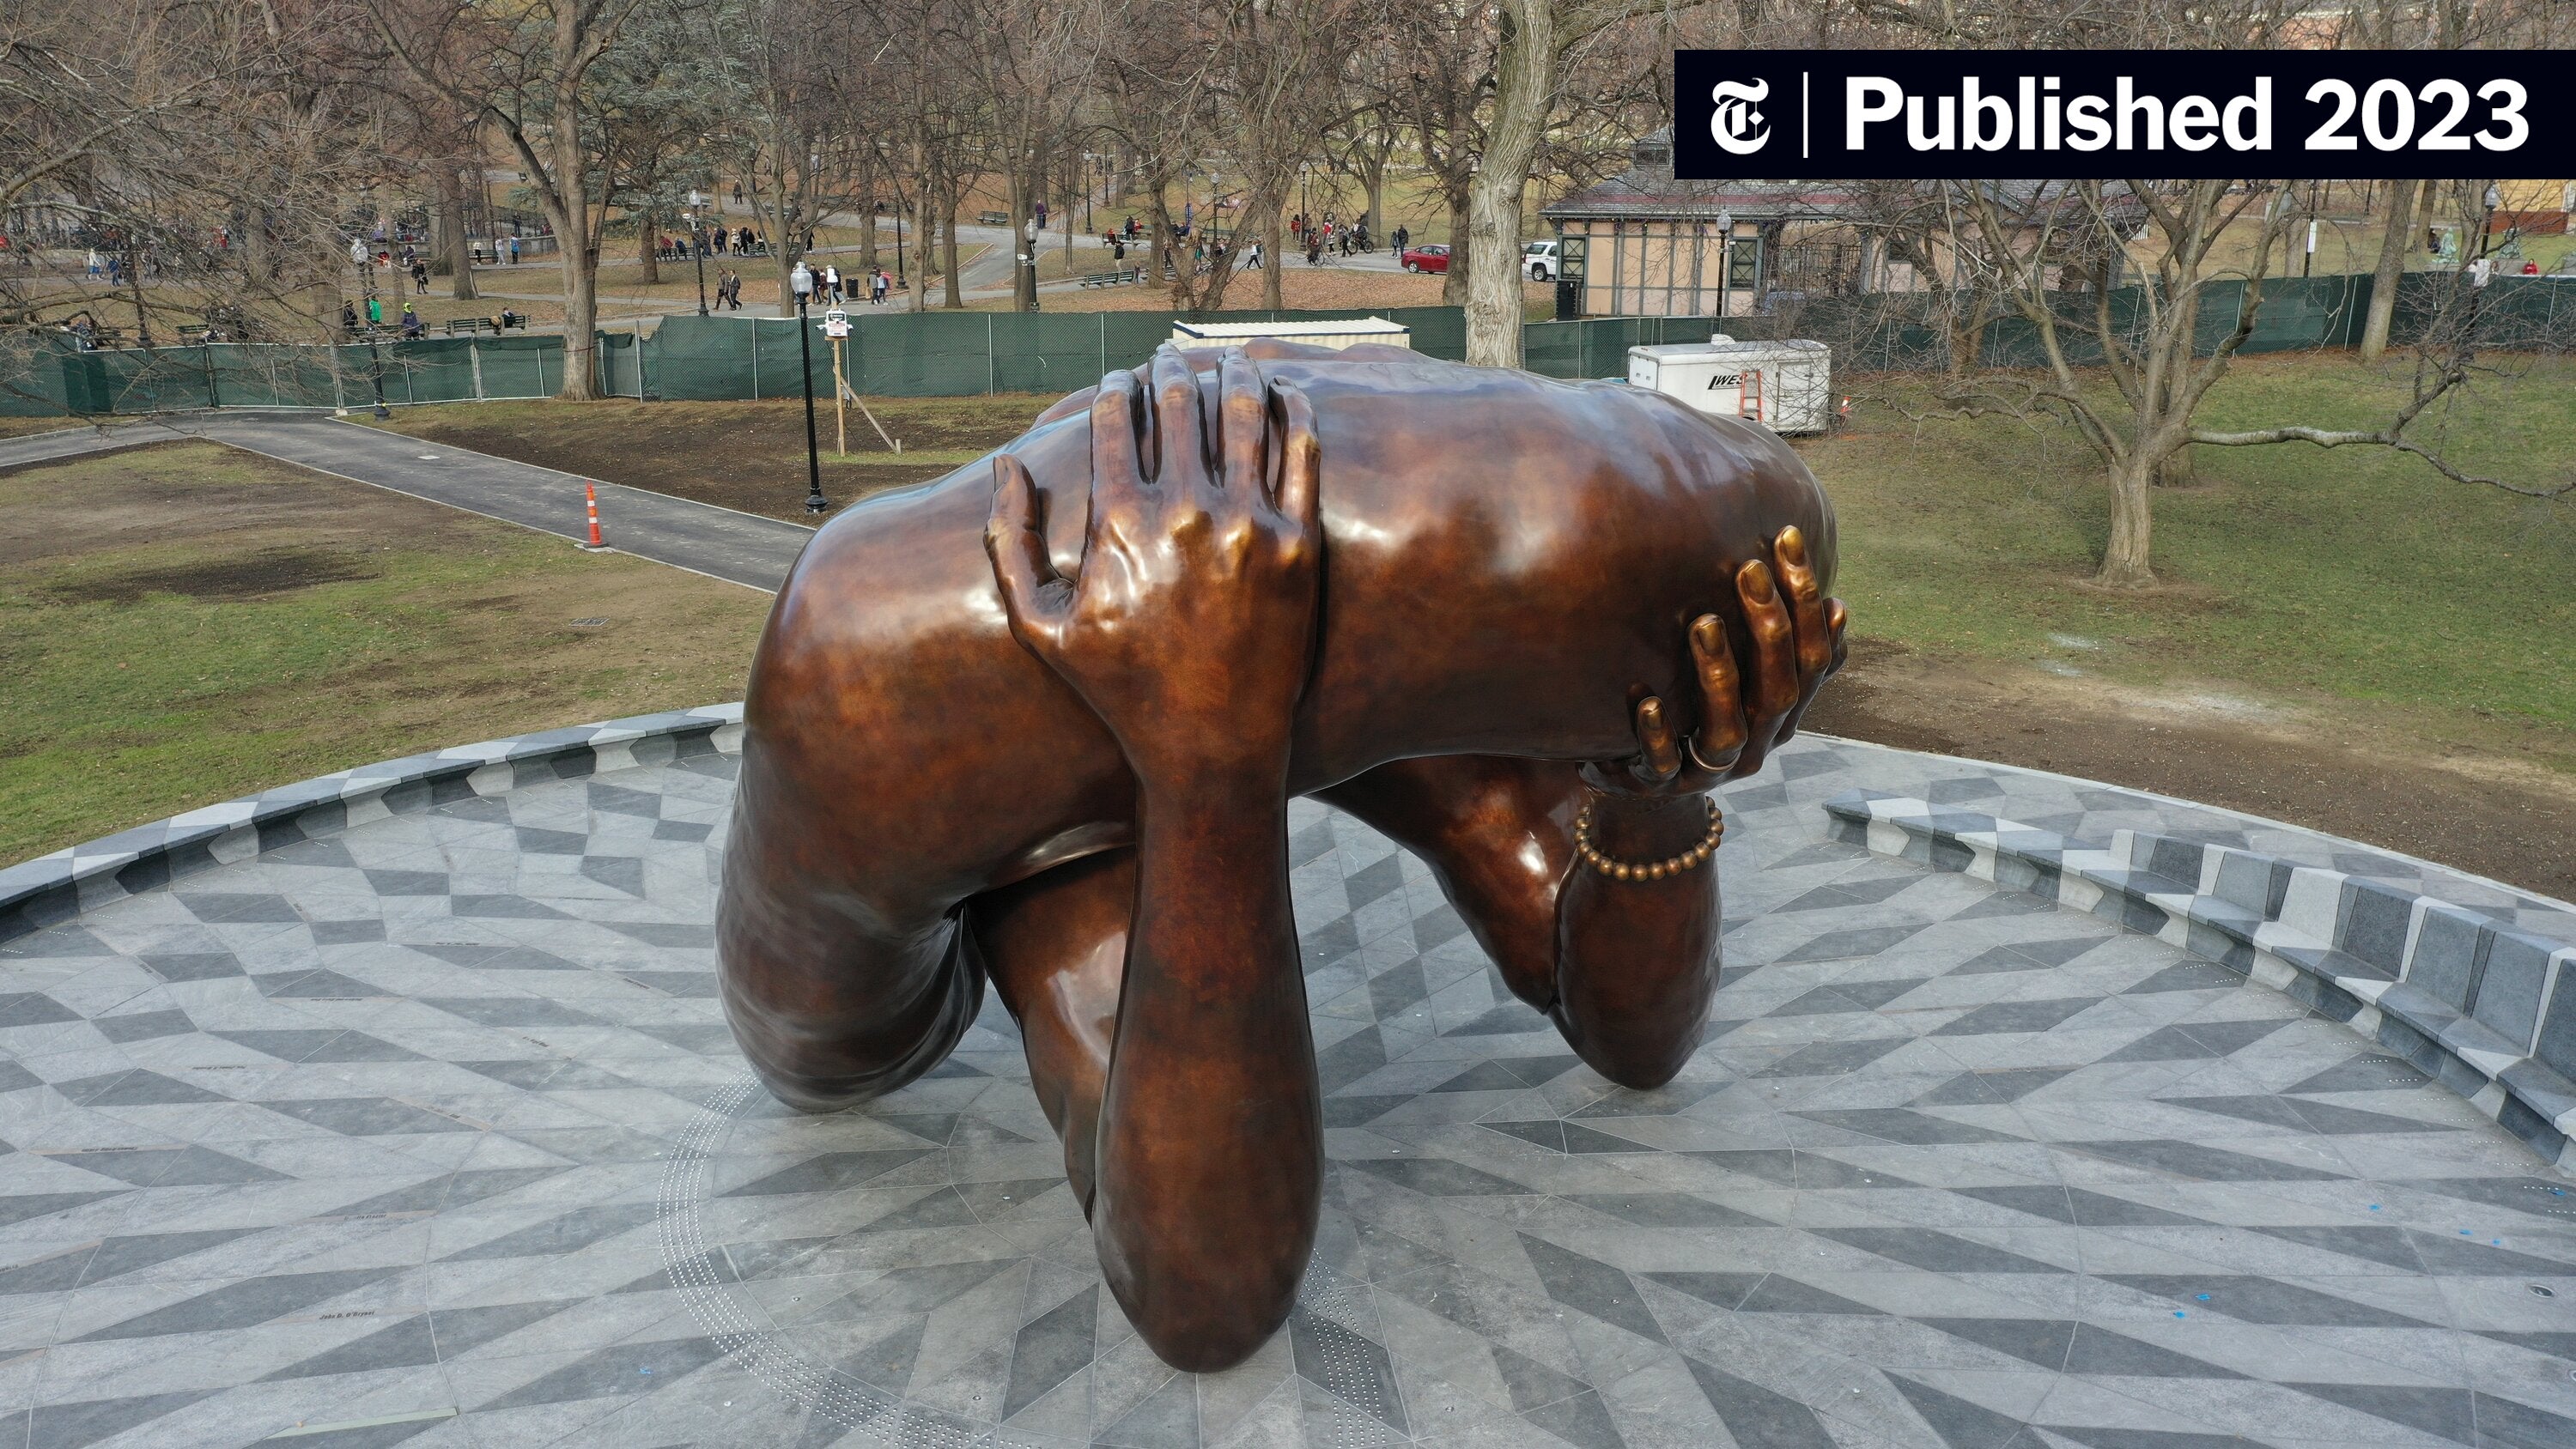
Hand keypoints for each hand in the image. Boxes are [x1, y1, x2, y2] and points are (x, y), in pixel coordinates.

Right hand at [987, 346, 1321, 785]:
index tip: (1120, 380)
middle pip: (1178, 404)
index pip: (1114, 419)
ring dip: (1234, 374)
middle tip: (1174, 360)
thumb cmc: (1122, 691)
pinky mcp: (1299, 547)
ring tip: (1230, 361)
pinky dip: (1293, 412)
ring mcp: (1247, 527)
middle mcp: (1182, 514)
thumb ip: (1008, 542)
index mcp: (1118, 524)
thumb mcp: (1040, 627)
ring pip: (1243, 415)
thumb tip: (1004, 465)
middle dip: (1171, 370)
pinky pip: (1302, 455)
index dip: (1115, 387)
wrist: (1211, 748)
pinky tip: (1288, 394)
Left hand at [1583, 525, 1847, 794]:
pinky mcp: (1661, 787)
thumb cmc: (1700, 714)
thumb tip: (1839, 608)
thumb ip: (1785, 653)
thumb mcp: (1747, 682)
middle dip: (1769, 630)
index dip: (1805, 601)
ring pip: (1726, 730)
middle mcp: (1756, 744)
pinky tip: (1647, 700)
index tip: (1787, 537)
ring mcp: (1710, 771)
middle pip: (1779, 692)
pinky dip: (1657, 735)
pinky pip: (1663, 766)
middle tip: (1747, 568)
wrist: (1644, 785)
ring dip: (1718, 675)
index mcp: (1782, 713)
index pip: (1811, 657)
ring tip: (1702, 623)